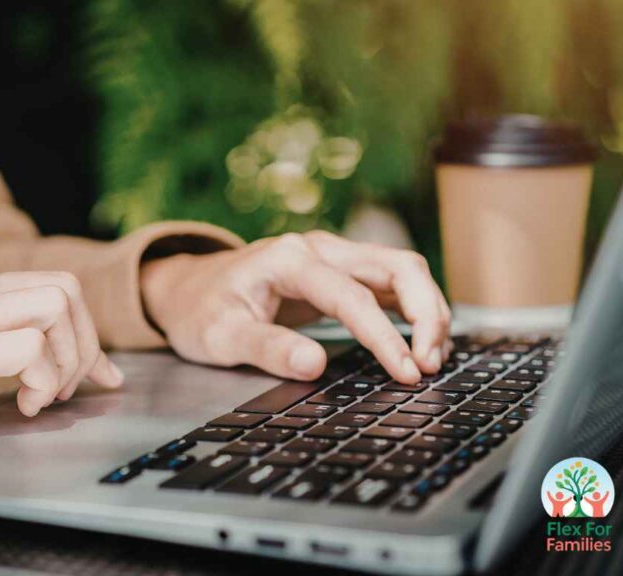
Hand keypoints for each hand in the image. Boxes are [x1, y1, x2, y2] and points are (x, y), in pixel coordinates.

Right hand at [0, 258, 122, 465]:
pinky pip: (28, 348)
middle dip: (87, 343)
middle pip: (63, 288)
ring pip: (55, 305)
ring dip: (69, 359)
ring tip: (44, 398)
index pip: (41, 285)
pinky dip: (43, 380)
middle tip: (72, 389)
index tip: (95, 372)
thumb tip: (25, 351)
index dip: (82, 332)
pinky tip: (23, 406)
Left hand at [140, 232, 450, 383]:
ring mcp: (332, 256)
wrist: (189, 289)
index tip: (406, 373)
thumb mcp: (220, 337)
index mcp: (288, 259)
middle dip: (426, 313)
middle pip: (396, 266)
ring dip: (428, 310)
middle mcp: (318, 249)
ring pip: (402, 270)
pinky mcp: (341, 273)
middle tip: (431, 364)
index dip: (384, 336)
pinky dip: (415, 310)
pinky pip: (392, 284)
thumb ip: (266, 349)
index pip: (352, 295)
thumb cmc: (201, 312)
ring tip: (433, 359)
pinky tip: (422, 343)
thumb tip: (315, 365)